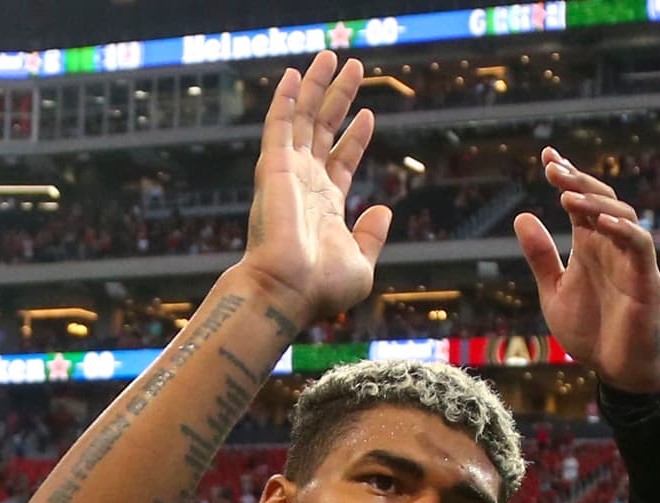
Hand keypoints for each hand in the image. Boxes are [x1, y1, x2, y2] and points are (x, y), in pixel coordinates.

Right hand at [241, 51, 392, 326]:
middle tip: (354, 67)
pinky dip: (287, 98)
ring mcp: (289, 174)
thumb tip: (385, 209)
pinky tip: (296, 74)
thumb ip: (373, 236)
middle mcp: (306, 186)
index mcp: (326, 207)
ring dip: (317, 86)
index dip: (355, 137)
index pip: (342, 160)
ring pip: (303, 118)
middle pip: (323, 130)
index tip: (367, 114)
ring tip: (330, 55)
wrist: (287, 291)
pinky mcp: (274, 166)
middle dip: (338, 98)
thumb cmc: (321, 290)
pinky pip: (280, 123)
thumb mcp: (362, 266)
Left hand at [514, 151, 659, 394]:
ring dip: (596, 202)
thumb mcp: (554, 292)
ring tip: (567, 195)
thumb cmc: (590, 333)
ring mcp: (630, 260)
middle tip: (552, 168)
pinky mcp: (645, 279)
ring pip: (622, 215)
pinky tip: (600, 223)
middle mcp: (610, 246)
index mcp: (589, 245)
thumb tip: (521, 217)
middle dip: (577, 180)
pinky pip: (640, 244)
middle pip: (600, 200)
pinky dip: (623, 230)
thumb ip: (541, 257)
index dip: (566, 176)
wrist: (617, 370)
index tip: (547, 157)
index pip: (579, 201)